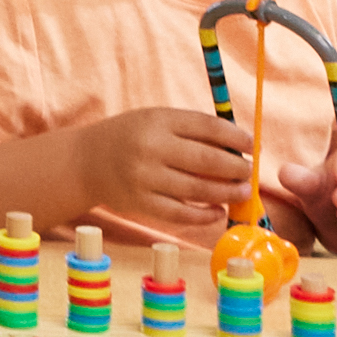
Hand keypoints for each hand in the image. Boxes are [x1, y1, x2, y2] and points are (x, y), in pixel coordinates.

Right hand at [66, 102, 253, 243]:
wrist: (85, 162)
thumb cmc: (131, 138)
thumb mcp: (156, 121)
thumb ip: (191, 130)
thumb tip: (238, 148)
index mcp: (159, 121)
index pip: (208, 127)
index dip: (236, 137)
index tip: (252, 145)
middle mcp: (151, 149)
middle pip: (207, 161)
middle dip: (236, 168)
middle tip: (250, 172)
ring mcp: (144, 178)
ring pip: (197, 190)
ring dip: (226, 192)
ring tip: (242, 192)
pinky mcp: (140, 204)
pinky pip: (179, 214)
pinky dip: (203, 216)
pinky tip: (218, 212)